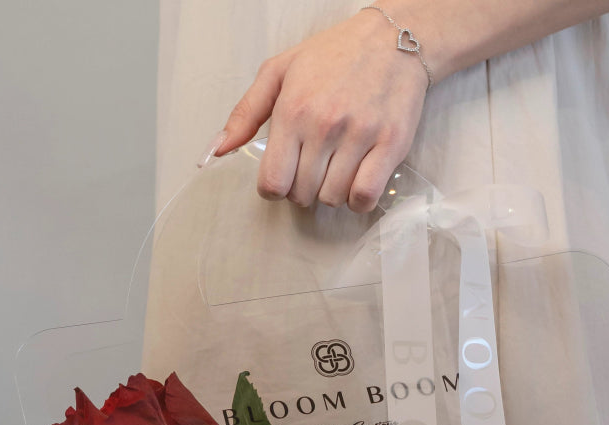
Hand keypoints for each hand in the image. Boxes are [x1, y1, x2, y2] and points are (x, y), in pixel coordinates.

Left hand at [204, 9, 430, 213]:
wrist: (390, 40)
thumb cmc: (333, 55)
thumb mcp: (280, 71)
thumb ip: (246, 113)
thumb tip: (218, 150)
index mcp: (293, 110)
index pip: (273, 182)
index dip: (275, 188)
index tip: (285, 177)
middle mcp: (324, 126)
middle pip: (302, 194)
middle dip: (303, 189)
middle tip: (313, 168)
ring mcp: (359, 137)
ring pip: (333, 198)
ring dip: (332, 193)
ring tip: (337, 169)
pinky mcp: (390, 146)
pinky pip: (365, 196)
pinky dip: (358, 199)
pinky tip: (357, 182)